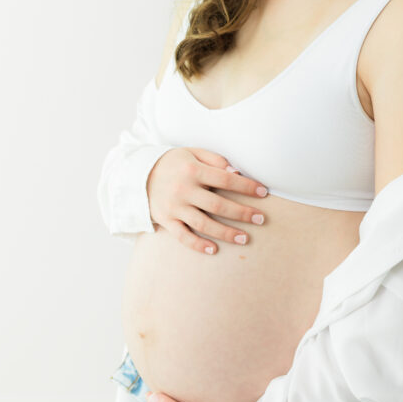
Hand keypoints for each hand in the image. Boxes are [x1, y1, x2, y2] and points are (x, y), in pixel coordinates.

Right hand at [145, 147, 268, 254]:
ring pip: (204, 224)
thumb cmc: (173, 162)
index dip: (247, 187)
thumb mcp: (192, 152)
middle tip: (261, 219)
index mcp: (192, 170)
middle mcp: (184, 189)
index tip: (264, 192)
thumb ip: (215, 159)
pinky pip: (183, 236)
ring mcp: (174, 207)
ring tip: (245, 238)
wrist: (138, 174)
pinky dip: (198, 244)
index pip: (225, 180)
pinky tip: (214, 250)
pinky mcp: (166, 220)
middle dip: (242, 213)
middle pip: (218, 205)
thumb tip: (236, 172)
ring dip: (226, 233)